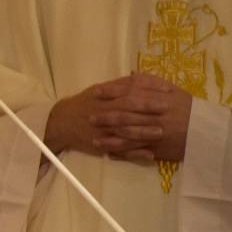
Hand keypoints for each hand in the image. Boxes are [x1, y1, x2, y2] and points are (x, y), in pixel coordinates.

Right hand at [45, 73, 190, 162]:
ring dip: (144, 132)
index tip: (167, 92)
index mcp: (106, 97)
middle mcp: (104, 112)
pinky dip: (134, 153)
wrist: (62, 123)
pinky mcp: (102, 145)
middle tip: (169, 110)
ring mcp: (103, 130)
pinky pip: (120, 150)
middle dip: (148, 109)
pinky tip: (150, 155)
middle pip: (128, 109)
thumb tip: (138, 75)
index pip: (129, 91)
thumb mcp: (99, 90)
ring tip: (162, 133)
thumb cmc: (85, 104)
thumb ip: (119, 84)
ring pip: (125, 131)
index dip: (148, 91)